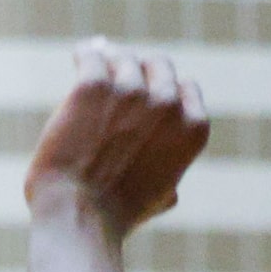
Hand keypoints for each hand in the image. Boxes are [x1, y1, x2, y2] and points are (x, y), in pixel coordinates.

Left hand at [25, 38, 210, 241]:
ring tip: (95, 65)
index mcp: (192, 128)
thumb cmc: (113, 216)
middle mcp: (167, 104)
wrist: (78, 217)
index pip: (185, 87)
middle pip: (157, 64)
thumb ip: (169, 184)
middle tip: (118, 71)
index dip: (164, 87)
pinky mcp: (93, 86)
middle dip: (139, 67)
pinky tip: (81, 56)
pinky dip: (86, 54)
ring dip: (109, 61)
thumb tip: (174, 193)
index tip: (146, 90)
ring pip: (122, 57)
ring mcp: (131, 91)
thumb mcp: (157, 201)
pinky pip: (91, 56)